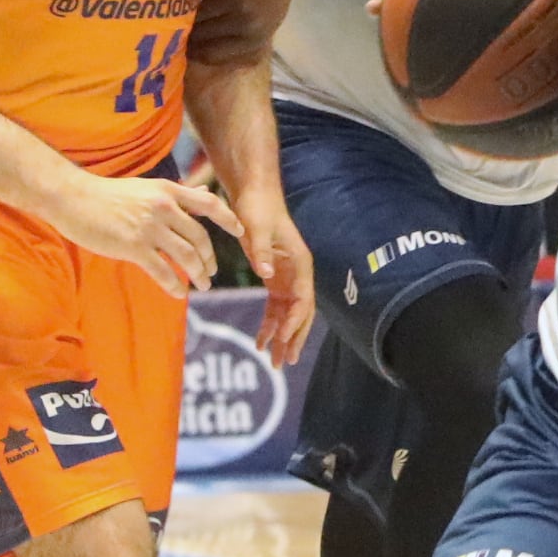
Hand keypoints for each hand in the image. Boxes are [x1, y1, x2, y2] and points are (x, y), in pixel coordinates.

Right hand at [48, 171, 239, 294]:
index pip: (209, 204)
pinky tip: (179, 293)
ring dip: (198, 274)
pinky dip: (175, 285)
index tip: (240, 232)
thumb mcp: (147, 188)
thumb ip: (175, 195)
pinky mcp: (133, 247)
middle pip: (200, 237)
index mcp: (168, 191)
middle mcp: (164, 207)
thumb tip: (202, 194)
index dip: (228, 219)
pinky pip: (163, 271)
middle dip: (210, 258)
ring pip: (186, 256)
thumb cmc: (109, 194)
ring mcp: (149, 227)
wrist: (74, 198)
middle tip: (211, 272)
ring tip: (202, 285)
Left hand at [234, 188, 316, 364]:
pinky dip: (269, 326)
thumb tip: (267, 275)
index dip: (295, 321)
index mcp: (300, 262)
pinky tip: (261, 342)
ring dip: (282, 338)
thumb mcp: (257, 228)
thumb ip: (261, 252)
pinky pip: (275, 308)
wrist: (254, 194)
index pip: (303, 298)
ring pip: (289, 315)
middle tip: (284, 362)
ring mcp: (287, 277)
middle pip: (301, 313)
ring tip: (273, 361)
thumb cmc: (258, 208)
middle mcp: (298, 273)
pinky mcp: (275, 279)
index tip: (283, 339)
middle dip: (294, 339)